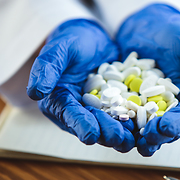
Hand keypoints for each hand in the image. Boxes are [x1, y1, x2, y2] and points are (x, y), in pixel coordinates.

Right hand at [27, 19, 134, 152]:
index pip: (68, 114)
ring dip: (120, 134)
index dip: (79, 125)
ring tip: (133, 140)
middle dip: (104, 133)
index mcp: (58, 100)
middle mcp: (76, 110)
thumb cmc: (71, 40)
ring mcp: (95, 110)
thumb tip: (35, 92)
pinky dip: (132, 122)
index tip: (89, 135)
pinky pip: (122, 115)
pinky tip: (145, 127)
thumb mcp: (60, 49)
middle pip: (90, 124)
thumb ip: (47, 68)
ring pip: (107, 125)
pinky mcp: (113, 105)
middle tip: (119, 140)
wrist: (91, 38)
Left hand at [116, 4, 179, 155]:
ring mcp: (150, 104)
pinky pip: (126, 113)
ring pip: (146, 125)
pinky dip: (120, 120)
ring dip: (138, 136)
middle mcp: (173, 104)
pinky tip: (111, 124)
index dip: (178, 125)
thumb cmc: (174, 32)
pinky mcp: (131, 100)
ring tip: (128, 142)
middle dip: (157, 135)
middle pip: (168, 126)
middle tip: (144, 139)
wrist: (146, 24)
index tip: (164, 129)